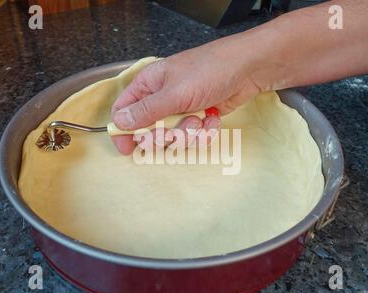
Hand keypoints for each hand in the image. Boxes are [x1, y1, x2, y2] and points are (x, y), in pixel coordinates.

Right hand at [110, 37, 260, 154]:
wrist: (249, 69)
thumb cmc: (210, 71)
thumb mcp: (174, 93)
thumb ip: (146, 111)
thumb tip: (119, 123)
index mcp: (149, 85)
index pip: (124, 110)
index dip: (123, 130)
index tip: (127, 148)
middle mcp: (162, 98)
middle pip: (148, 130)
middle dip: (163, 136)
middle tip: (172, 133)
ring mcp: (181, 109)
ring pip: (173, 137)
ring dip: (188, 134)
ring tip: (199, 119)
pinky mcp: (199, 118)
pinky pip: (194, 136)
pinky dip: (204, 132)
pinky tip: (212, 119)